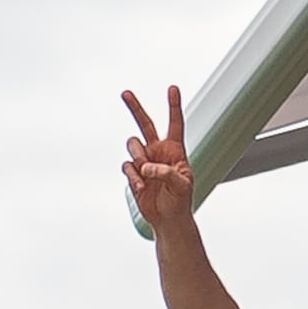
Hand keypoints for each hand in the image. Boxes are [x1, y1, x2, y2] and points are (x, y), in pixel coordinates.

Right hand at [122, 85, 194, 229]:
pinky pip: (127, 166)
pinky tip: (141, 186)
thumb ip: (166, 172)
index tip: (172, 88)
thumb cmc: (181, 201)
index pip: (175, 123)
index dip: (173, 106)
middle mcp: (158, 152)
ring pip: (133, 145)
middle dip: (135, 107)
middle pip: (145, 124)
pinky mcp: (134, 174)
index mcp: (175, 150)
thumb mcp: (182, 186)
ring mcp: (145, 162)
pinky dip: (133, 176)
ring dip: (138, 156)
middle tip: (125, 93)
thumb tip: (146, 166)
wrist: (168, 219)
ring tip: (146, 172)